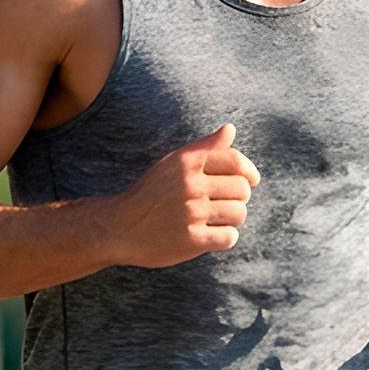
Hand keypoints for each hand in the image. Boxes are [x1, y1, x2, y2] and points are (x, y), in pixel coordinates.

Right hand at [102, 123, 261, 268]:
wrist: (118, 228)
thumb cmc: (149, 194)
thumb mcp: (171, 164)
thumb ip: (204, 147)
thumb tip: (230, 128)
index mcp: (186, 162)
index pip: (235, 161)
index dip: (248, 172)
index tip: (250, 181)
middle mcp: (190, 185)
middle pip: (242, 190)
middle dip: (238, 198)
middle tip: (222, 205)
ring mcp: (191, 213)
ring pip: (239, 214)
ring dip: (232, 219)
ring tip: (215, 220)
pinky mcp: (191, 240)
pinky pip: (229, 237)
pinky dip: (225, 238)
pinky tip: (211, 236)